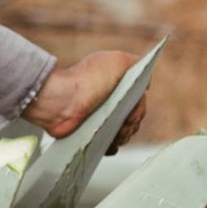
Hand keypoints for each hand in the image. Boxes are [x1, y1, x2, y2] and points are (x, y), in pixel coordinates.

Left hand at [22, 49, 149, 144]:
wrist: (60, 100)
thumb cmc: (87, 79)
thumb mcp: (116, 60)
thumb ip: (135, 64)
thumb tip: (146, 81)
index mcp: (116, 86)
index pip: (138, 103)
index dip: (139, 111)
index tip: (131, 115)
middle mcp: (108, 102)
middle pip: (132, 120)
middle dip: (131, 126)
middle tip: (122, 127)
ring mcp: (99, 118)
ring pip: (122, 134)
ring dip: (123, 137)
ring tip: (115, 135)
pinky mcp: (89, 133)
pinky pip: (107, 145)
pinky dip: (111, 147)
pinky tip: (109, 146)